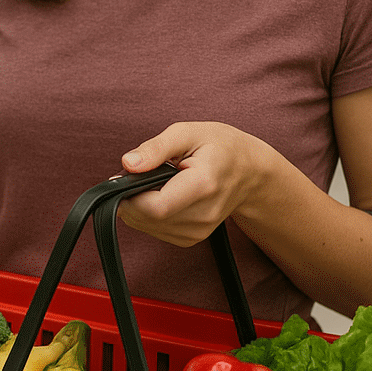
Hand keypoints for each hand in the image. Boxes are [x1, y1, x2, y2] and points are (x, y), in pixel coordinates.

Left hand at [117, 122, 267, 246]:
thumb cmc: (219, 146)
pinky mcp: (192, 238)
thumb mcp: (187, 132)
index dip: (130, 195)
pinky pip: (155, 231)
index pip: (156, 207)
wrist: (249, 171)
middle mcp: (203, 214)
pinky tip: (158, 195)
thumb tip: (128, 164)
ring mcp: (199, 230)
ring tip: (151, 181)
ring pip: (147, 227)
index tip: (122, 177)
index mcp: (203, 184)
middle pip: (148, 219)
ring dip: (137, 206)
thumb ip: (156, 148)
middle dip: (130, 197)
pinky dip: (147, 214)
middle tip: (136, 173)